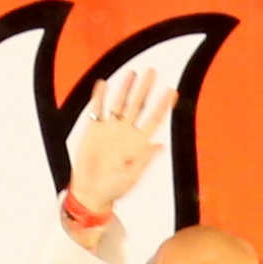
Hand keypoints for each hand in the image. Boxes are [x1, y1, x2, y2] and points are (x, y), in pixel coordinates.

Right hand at [63, 67, 175, 222]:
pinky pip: (97, 109)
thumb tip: (161, 146)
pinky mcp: (93, 130)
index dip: (163, 105)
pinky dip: (99, 96)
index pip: (154, 119)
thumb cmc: (114, 188)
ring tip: (132, 73)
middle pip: (138, 105)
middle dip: (145, 89)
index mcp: (139, 143)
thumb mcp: (132, 176)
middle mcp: (126, 132)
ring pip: (119, 103)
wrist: (90, 192)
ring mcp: (110, 129)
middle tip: (152, 71)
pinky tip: (103, 84)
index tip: (172, 91)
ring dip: (125, 88)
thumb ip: (144, 160)